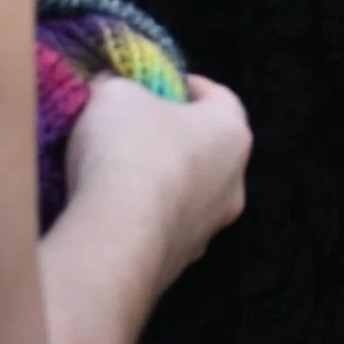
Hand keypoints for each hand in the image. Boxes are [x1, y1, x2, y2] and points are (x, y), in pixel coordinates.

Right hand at [62, 72, 250, 286]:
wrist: (118, 236)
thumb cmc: (129, 149)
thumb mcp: (115, 93)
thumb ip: (119, 86)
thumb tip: (110, 87)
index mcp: (231, 133)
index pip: (221, 98)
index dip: (189, 86)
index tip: (162, 83)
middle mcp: (233, 183)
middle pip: (207, 149)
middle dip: (175, 136)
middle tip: (137, 127)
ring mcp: (210, 228)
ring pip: (189, 193)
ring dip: (163, 181)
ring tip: (119, 171)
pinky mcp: (183, 260)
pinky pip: (164, 226)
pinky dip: (146, 215)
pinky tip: (113, 209)